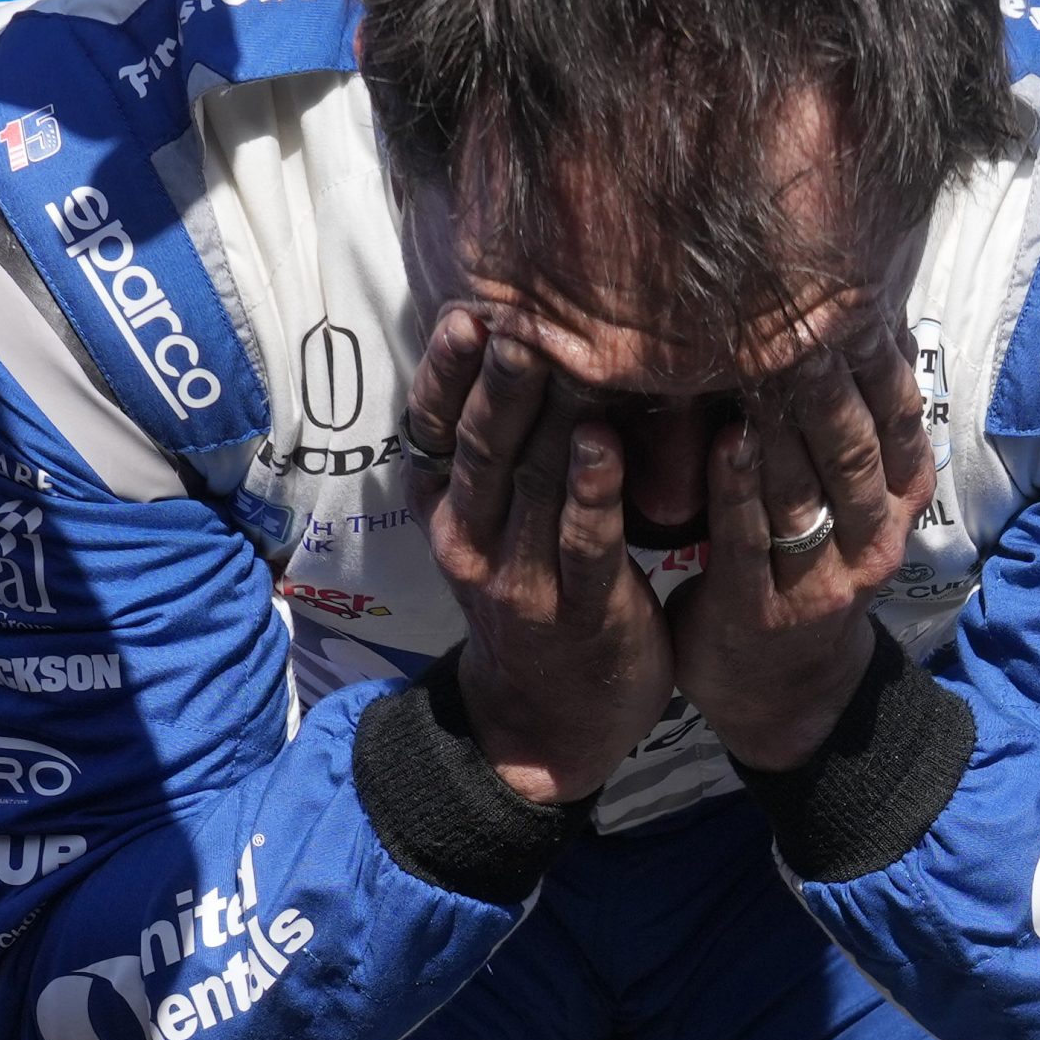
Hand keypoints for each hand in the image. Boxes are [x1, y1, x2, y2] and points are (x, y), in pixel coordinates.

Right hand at [408, 309, 672, 803]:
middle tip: (513, 313)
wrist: (550, 726)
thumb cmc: (536, 602)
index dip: (445, 374)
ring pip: (531, 486)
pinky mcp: (582, 611)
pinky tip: (604, 444)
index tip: (465, 313)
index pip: (436, 432)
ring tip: (555, 352)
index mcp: (451, 513)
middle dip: (497, 378)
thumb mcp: (495, 530)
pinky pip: (585, 545)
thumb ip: (503, 457)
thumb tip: (519, 349)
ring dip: (546, 418)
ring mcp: (523, 580)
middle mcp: (474, 542)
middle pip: (482, 447)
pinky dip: (593, 493)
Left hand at [670, 323, 933, 772]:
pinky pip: (749, 538)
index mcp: (897, 502)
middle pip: (851, 442)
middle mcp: (871, 539)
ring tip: (751, 354)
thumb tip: (850, 311)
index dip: (874, 353)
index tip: (842, 289)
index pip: (898, 415)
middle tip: (790, 304)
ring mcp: (820, 580)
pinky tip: (721, 437)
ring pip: (802, 486)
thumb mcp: (846, 497)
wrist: (781, 693)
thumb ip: (845, 423)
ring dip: (775, 418)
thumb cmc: (803, 564)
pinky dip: (734, 485)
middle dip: (822, 372)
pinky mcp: (764, 609)